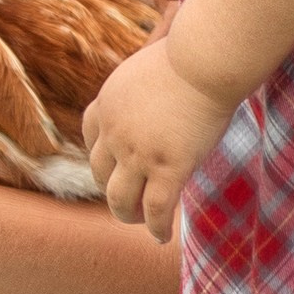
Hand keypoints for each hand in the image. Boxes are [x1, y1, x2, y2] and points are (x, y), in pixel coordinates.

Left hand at [81, 35, 237, 241]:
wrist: (202, 60)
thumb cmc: (189, 56)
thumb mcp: (148, 69)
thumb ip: (144, 90)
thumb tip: (156, 94)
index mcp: (107, 104)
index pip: (91, 140)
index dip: (101, 159)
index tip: (114, 168)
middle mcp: (114, 132)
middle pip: (100, 173)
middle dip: (113, 189)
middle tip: (129, 200)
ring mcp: (137, 153)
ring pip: (119, 200)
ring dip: (127, 215)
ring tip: (141, 223)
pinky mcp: (166, 169)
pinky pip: (155, 210)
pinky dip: (156, 228)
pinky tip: (162, 237)